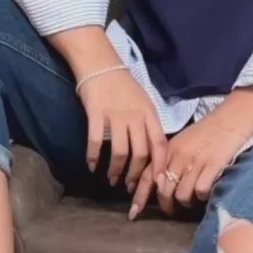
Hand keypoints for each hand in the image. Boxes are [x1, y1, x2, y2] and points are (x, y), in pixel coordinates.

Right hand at [78, 69, 167, 189]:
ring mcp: (116, 115)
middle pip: (140, 153)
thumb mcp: (145, 102)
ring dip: (116, 170)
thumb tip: (155, 152)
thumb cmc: (124, 86)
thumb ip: (150, 124)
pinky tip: (92, 166)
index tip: (157, 182)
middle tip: (130, 187)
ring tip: (112, 180)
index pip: (160, 144)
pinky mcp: (96, 114)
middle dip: (136, 175)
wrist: (101, 65)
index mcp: (150, 114)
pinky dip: (94, 157)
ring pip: (120, 152)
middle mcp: (135, 116)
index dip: (159, 166)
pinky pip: (97, 141)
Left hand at [128, 111, 251, 218]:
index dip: (139, 197)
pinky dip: (202, 197)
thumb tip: (158, 185)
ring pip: (181, 195)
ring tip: (194, 200)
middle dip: (167, 206)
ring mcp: (196, 161)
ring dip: (187, 203)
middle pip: (164, 191)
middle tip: (174, 210)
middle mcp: (178, 156)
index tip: (133, 213)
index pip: (148, 176)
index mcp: (168, 149)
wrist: (232, 119)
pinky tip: (206, 192)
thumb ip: (169, 161)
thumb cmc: (207, 133)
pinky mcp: (213, 165)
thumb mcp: (182, 143)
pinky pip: (200, 191)